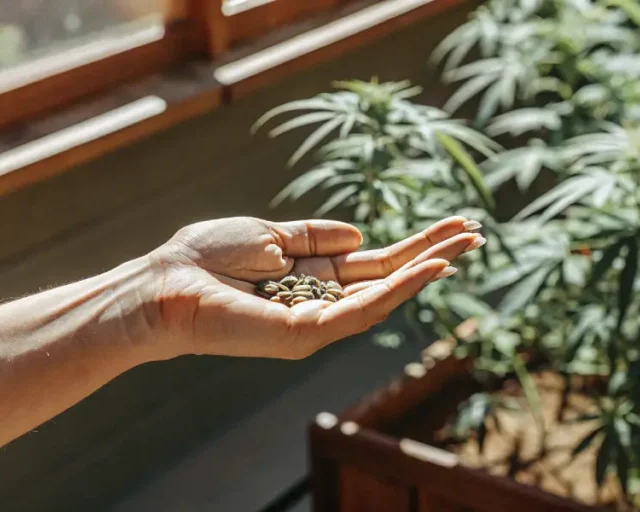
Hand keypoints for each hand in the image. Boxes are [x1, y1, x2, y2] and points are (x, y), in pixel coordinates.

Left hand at [142, 216, 484, 359]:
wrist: (164, 284)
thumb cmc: (205, 257)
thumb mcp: (269, 234)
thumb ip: (314, 235)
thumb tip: (362, 234)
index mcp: (314, 275)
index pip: (375, 263)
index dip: (413, 245)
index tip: (451, 227)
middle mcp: (322, 300)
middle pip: (389, 277)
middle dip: (432, 254)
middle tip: (476, 234)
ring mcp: (318, 320)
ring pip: (385, 295)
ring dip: (426, 269)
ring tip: (464, 246)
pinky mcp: (307, 333)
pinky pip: (361, 311)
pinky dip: (397, 291)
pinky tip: (427, 269)